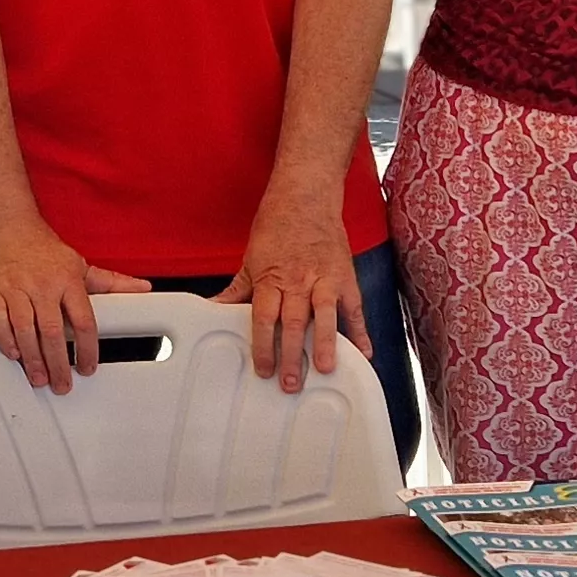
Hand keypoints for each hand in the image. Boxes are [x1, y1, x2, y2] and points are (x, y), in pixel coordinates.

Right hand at [0, 217, 150, 392]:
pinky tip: (15, 355)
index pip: (84, 322)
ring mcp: (16, 288)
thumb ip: (110, 282)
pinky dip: (6, 340)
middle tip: (62, 384)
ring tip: (40, 377)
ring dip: (33, 359)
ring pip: (25, 330)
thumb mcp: (78, 263)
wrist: (6, 222)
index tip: (87, 368)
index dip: (88, 350)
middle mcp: (42, 285)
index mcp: (68, 280)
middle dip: (59, 364)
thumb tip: (142, 288)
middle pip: (53, 332)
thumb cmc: (42, 247)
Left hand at [212, 207, 365, 393]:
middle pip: (294, 322)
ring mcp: (325, 277)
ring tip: (326, 368)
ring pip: (325, 315)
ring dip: (326, 343)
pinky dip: (360, 329)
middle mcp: (299, 279)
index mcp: (272, 278)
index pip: (264, 317)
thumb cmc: (277, 225)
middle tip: (291, 382)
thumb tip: (212, 309)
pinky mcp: (345, 275)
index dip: (263, 345)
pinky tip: (364, 351)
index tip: (264, 368)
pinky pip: (353, 307)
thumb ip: (236, 290)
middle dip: (293, 354)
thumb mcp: (251, 258)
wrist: (306, 194)